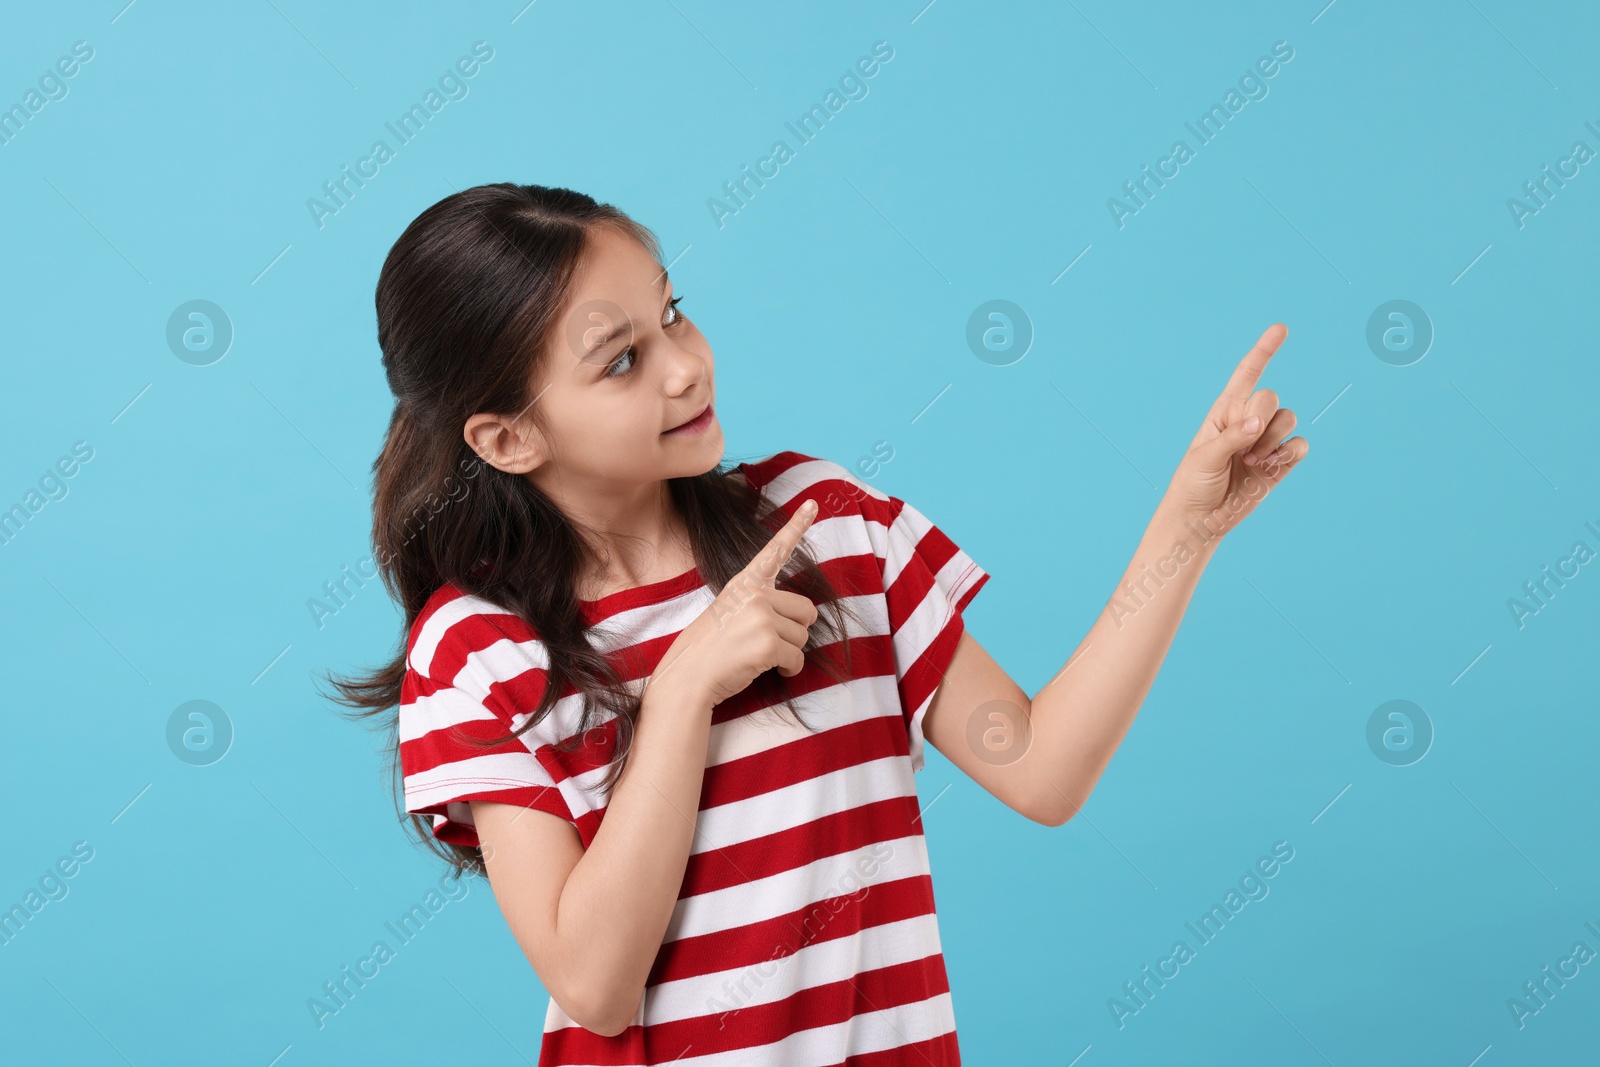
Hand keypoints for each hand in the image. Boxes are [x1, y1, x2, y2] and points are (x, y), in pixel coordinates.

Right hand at [649, 499, 822, 706]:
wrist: (686, 678)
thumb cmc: (709, 649)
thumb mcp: (729, 612)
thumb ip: (760, 604)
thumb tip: (803, 615)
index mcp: (744, 583)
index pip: (775, 551)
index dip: (796, 526)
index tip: (812, 504)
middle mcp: (755, 594)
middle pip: (806, 610)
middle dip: (795, 630)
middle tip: (769, 641)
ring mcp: (761, 618)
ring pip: (803, 637)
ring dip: (789, 652)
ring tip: (759, 657)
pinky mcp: (767, 644)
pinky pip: (798, 659)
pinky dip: (789, 670)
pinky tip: (771, 671)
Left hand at [1161, 324, 1308, 535]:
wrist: (1200, 519)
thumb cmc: (1192, 483)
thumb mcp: (1204, 457)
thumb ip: (1232, 437)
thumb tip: (1258, 423)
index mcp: (1224, 411)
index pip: (1247, 374)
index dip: (1264, 350)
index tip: (1281, 329)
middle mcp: (1247, 421)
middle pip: (1271, 398)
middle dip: (1261, 418)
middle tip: (1244, 446)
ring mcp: (1266, 441)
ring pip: (1289, 420)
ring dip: (1272, 441)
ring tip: (1250, 462)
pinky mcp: (1280, 463)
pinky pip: (1300, 446)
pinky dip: (1289, 455)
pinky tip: (1269, 468)